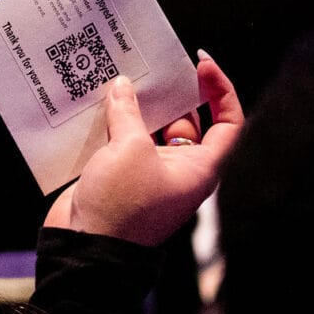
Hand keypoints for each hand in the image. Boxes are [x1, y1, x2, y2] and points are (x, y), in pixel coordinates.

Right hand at [45, 54, 242, 245]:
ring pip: (150, 129)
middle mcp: (179, 170)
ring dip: (137, 106)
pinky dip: (113, 122)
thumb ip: (128, 112)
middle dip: (170, 93)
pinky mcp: (120, 175)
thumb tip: (123, 87)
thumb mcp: (129, 148)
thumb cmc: (121, 208)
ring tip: (121, 77)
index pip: (228, 123)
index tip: (201, 64)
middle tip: (152, 67)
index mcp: (200, 168)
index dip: (221, 90)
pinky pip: (123, 141)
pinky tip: (98, 102)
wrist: (85, 249)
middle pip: (186, 121)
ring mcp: (148, 173)